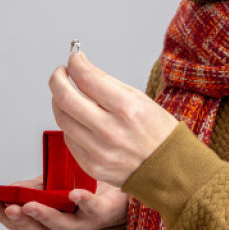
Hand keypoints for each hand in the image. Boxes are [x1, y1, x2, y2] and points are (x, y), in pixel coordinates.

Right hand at [0, 175, 128, 229]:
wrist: (117, 189)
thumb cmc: (81, 187)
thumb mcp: (51, 187)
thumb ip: (32, 189)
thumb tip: (10, 190)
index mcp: (46, 224)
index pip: (19, 224)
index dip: (2, 216)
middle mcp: (62, 229)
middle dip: (22, 220)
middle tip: (9, 208)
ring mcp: (82, 224)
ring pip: (61, 226)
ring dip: (44, 216)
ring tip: (30, 204)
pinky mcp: (101, 213)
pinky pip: (92, 209)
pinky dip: (83, 202)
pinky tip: (73, 194)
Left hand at [49, 50, 177, 183]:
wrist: (171, 170)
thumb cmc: (158, 133)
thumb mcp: (139, 99)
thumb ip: (106, 83)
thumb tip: (79, 67)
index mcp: (126, 108)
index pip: (86, 78)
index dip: (74, 64)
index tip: (74, 59)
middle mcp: (110, 131)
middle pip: (65, 99)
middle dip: (57, 80)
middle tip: (60, 74)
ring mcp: (98, 151)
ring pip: (62, 119)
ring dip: (59, 101)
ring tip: (66, 94)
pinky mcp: (91, 166)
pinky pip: (68, 138)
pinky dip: (70, 124)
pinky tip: (79, 119)